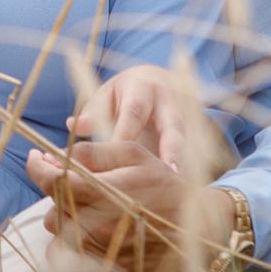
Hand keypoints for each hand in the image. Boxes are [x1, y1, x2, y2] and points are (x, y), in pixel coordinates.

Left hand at [27, 141, 231, 271]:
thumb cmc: (165, 184)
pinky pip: (72, 258)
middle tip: (75, 184)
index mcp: (106, 191)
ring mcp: (106, 253)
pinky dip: (74, 243)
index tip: (36, 158)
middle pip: (51, 210)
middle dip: (57, 194)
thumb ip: (91, 153)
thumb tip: (51, 156)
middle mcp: (102, 225)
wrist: (202, 227)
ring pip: (60, 235)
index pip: (53, 182)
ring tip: (91, 208)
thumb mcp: (135, 155)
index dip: (37, 168)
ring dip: (65, 218)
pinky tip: (93, 230)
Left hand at [70, 66, 201, 172]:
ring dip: (184, 162)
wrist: (156, 82)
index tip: (119, 154)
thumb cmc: (123, 95)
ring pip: (188, 141)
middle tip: (169, 172)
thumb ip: (93, 111)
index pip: (135, 112)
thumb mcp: (106, 96)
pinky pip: (196, 153)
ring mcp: (186, 118)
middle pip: (172, 126)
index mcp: (143, 88)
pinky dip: (189, 169)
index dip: (127, 133)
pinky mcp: (195, 133)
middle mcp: (168, 102)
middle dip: (172, 149)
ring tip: (181, 183)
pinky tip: (184, 189)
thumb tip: (74, 124)